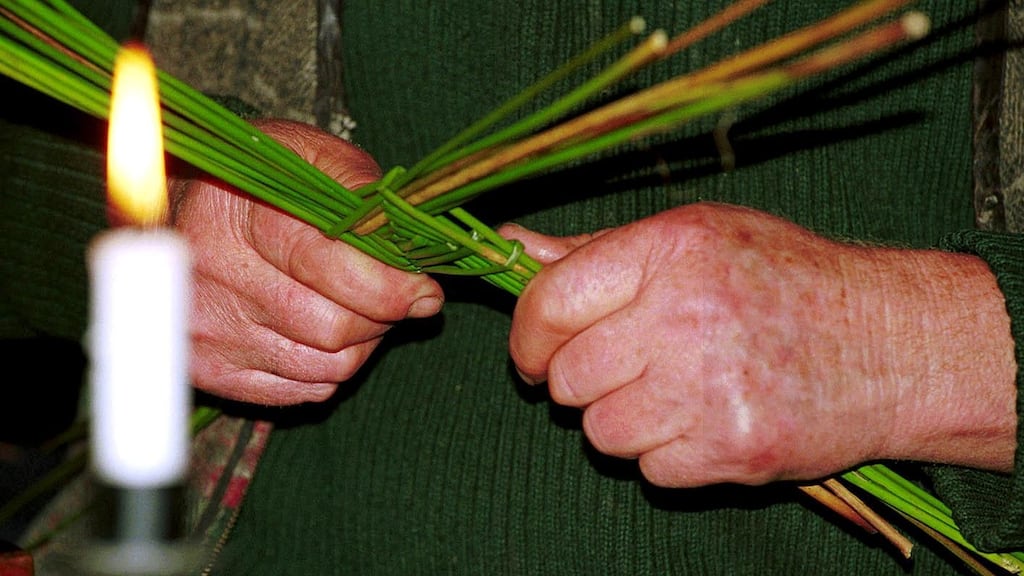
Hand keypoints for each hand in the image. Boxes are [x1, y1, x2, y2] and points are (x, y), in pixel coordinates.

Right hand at [172, 120, 442, 404]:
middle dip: (380, 314)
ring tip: (350, 307)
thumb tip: (411, 248)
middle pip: (334, 328)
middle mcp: (213, 275)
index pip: (332, 268)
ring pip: (326, 366)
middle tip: (385, 293)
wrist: (170, 215)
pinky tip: (317, 332)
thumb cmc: (257, 183)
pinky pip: (302, 390)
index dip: (391, 287)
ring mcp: (206, 329)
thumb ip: (363, 193)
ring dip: (359, 343)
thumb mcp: (309, 157)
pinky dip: (327, 367)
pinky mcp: (208, 370)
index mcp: (238, 212)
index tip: (423, 289)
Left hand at [504, 202, 1015, 486]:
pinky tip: (705, 419)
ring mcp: (710, 387)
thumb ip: (596, 250)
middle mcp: (685, 314)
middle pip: (567, 379)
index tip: (538, 352)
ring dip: (623, 421)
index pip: (548, 301)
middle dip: (579, 382)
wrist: (889, 345)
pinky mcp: (733, 447)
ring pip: (600, 433)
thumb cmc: (785, 281)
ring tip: (673, 393)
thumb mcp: (695, 237)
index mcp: (670, 248)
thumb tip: (510, 246)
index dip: (529, 336)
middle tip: (623, 370)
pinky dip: (666, 455)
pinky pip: (649, 470)